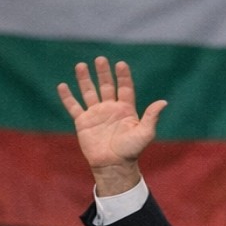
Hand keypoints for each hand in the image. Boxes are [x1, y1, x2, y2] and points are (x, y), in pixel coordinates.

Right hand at [58, 57, 167, 196]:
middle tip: (100, 59)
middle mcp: (110, 108)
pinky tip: (62, 85)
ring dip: (84, 79)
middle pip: (106, 86)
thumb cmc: (131, 151)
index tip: (120, 64)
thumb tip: (163, 102)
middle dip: (103, 73)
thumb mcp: (144, 133)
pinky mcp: (83, 122)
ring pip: (89, 92)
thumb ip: (151, 117)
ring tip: (81, 65)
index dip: (123, 76)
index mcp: (126, 109)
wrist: (113, 165)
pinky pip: (73, 106)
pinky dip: (67, 97)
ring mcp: (96, 113)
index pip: (125, 88)